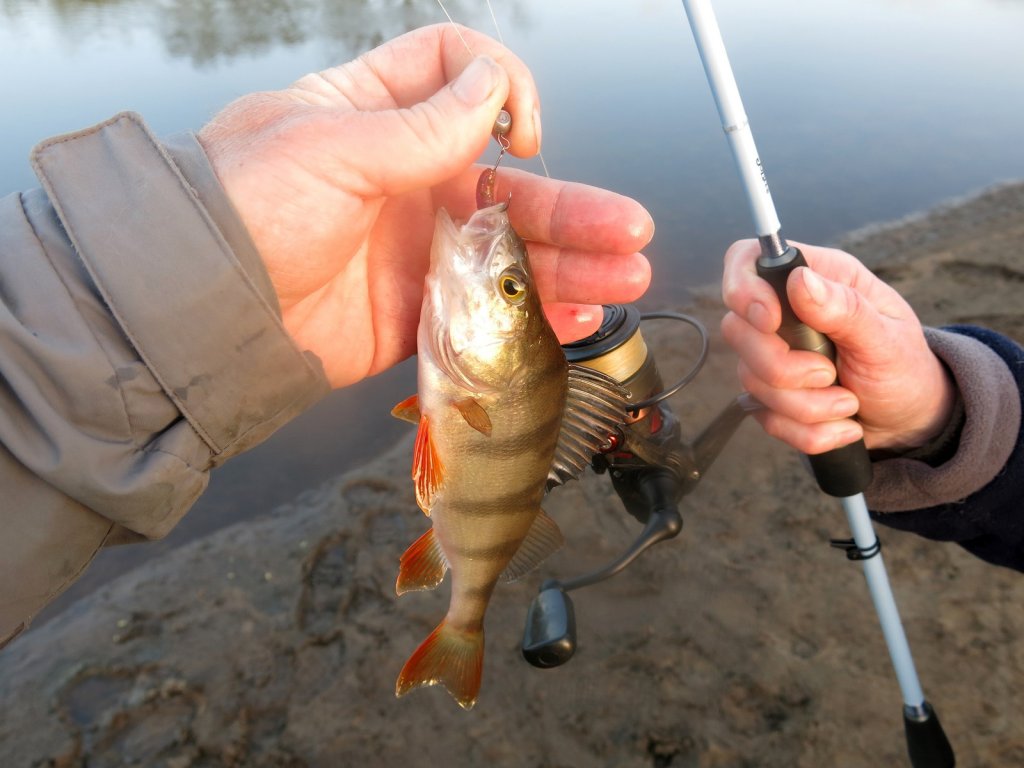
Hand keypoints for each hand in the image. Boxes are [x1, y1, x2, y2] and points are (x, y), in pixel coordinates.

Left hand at [198, 24, 652, 387]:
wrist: (199, 310)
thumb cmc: (242, 208)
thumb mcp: (328, 146)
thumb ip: (419, 126)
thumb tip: (493, 85)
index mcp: (380, 118)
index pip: (460, 75)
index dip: (502, 87)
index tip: (518, 129)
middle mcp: (408, 180)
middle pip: (512, 182)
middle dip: (574, 206)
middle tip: (626, 229)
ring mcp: (417, 249)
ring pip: (511, 252)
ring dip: (572, 264)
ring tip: (625, 275)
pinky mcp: (417, 311)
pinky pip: (486, 311)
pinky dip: (532, 316)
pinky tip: (577, 316)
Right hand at [721, 240, 955, 453]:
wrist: (908, 421)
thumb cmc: (904, 368)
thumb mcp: (888, 338)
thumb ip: (845, 308)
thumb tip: (800, 280)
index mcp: (816, 280)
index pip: (746, 261)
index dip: (743, 288)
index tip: (771, 322)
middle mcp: (785, 313)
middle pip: (736, 329)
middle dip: (781, 367)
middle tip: (829, 375)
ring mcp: (771, 355)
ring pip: (750, 380)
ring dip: (805, 406)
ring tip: (848, 404)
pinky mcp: (769, 396)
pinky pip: (765, 416)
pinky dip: (808, 430)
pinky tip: (841, 425)